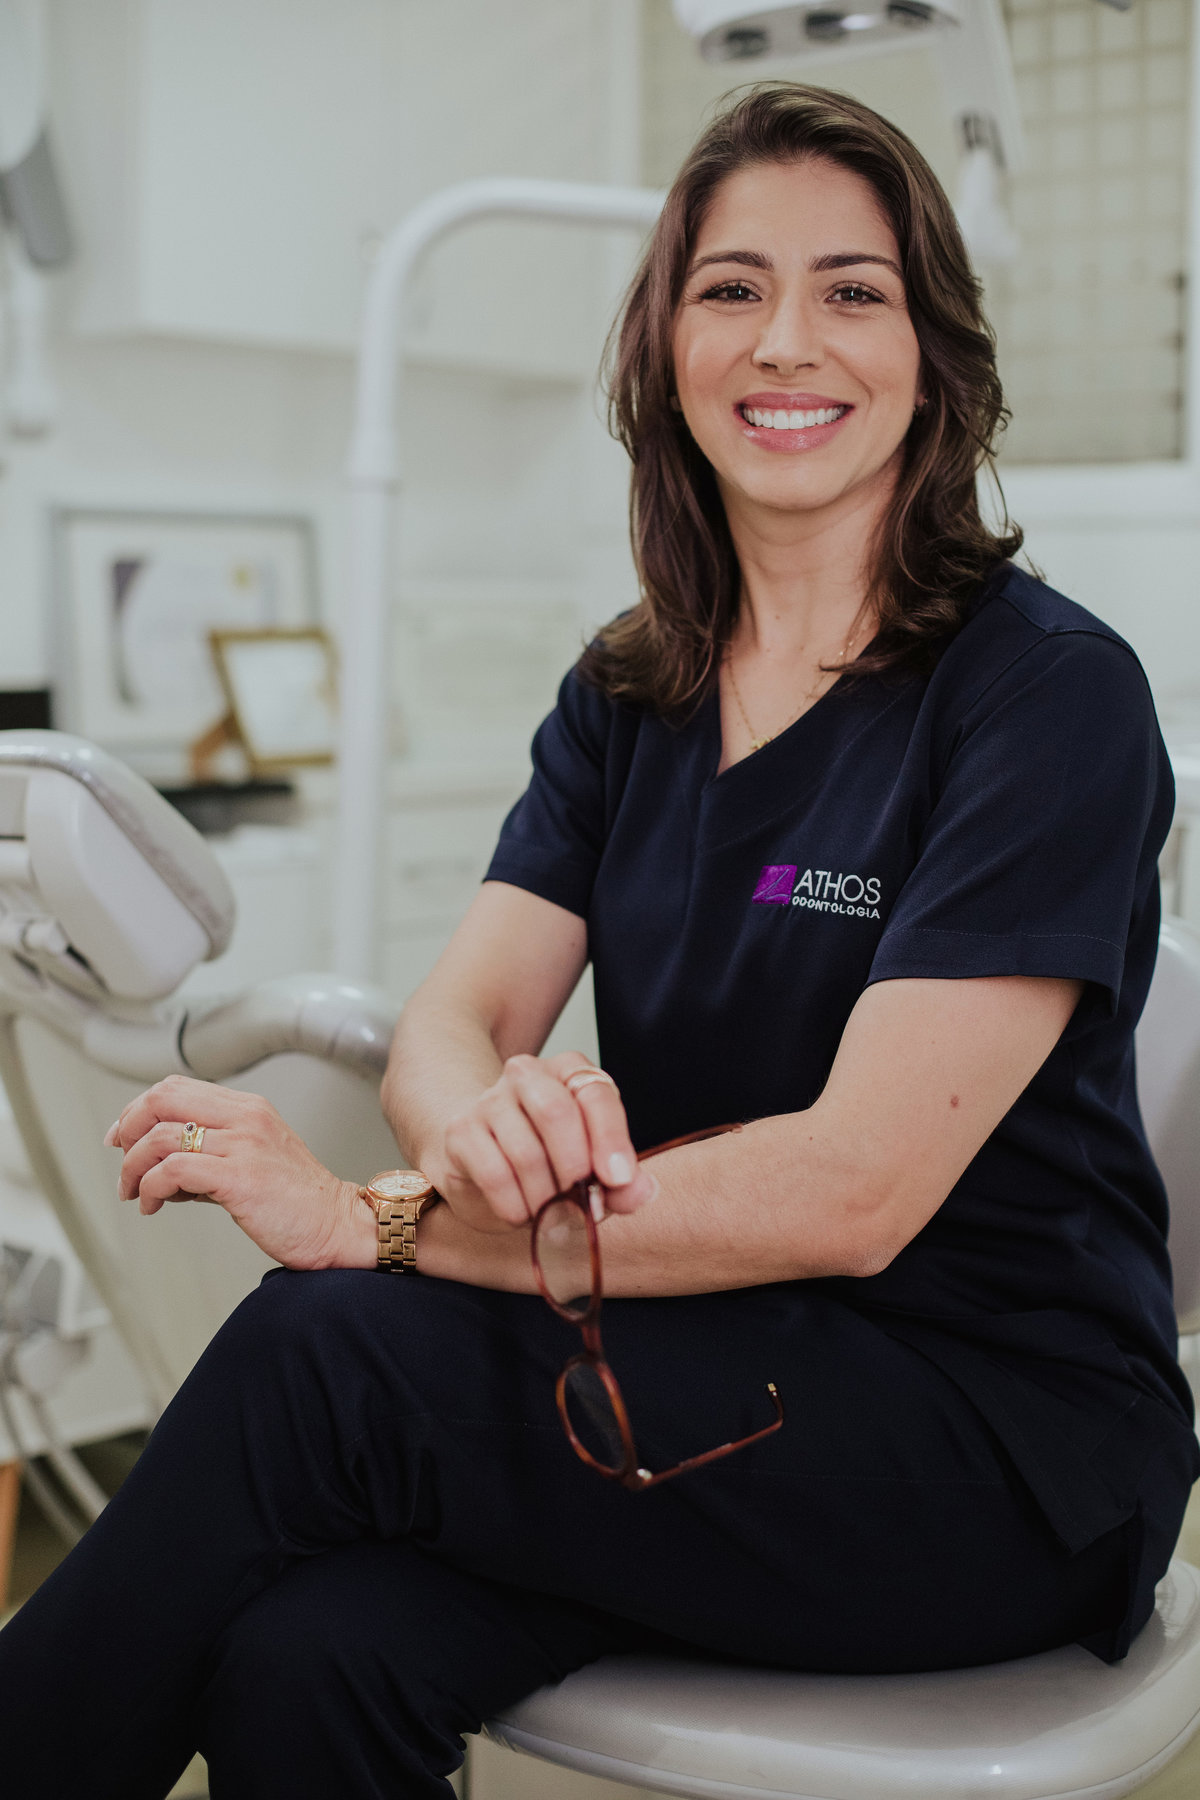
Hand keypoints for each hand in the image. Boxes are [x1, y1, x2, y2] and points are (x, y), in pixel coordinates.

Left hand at [104, 1074, 374, 1270]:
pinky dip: (151, 1188)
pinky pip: (173, 1171)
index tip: (123, 1135)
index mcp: (248, 1108)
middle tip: (121, 1158)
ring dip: (133, 1167)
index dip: (138, 1108)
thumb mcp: (254, 1160)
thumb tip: (160, 1169)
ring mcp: (243, 1145)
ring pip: (160, 1137)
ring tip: (135, 1193)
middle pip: (162, 1099)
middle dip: (128, 1128)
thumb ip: (209, 1155)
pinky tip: (153, 1205)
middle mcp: (245, 1118)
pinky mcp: (239, 1177)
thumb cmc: (298, 1201)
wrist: (337, 1226)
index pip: (176, 1087)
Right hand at [431, 1051, 656, 1233]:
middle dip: (575, 1168)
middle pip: (556, 1113)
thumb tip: (640, 1191)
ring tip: (554, 1216)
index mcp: (568, 1071)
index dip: (611, 1139)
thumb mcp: (592, 1168)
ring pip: (526, 1152)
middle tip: (585, 1206)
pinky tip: (524, 1215)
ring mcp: (489, 1100)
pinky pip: (495, 1175)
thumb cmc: (548, 1159)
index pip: (595, 1093)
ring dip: (547, 1198)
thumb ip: (622, 1182)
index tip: (619, 1179)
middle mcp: (526, 1075)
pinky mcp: (461, 1132)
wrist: (481, 1155)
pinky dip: (516, 1206)